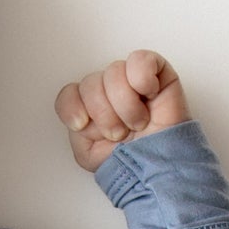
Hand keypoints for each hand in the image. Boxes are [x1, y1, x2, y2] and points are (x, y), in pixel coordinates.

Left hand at [54, 51, 190, 170]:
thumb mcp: (88, 153)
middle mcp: (108, 91)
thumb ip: (76, 127)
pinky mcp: (156, 71)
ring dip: (125, 104)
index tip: (82, 126)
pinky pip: (140, 60)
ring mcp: (131, 79)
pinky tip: (149, 95)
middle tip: (119, 133)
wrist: (160, 168)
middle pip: (89, 83)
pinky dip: (142, 78)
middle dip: (103, 113)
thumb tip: (78, 108)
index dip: (72, 107)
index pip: (69, 93)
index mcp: (90, 108)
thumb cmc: (131, 162)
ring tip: (138, 123)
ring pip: (113, 72)